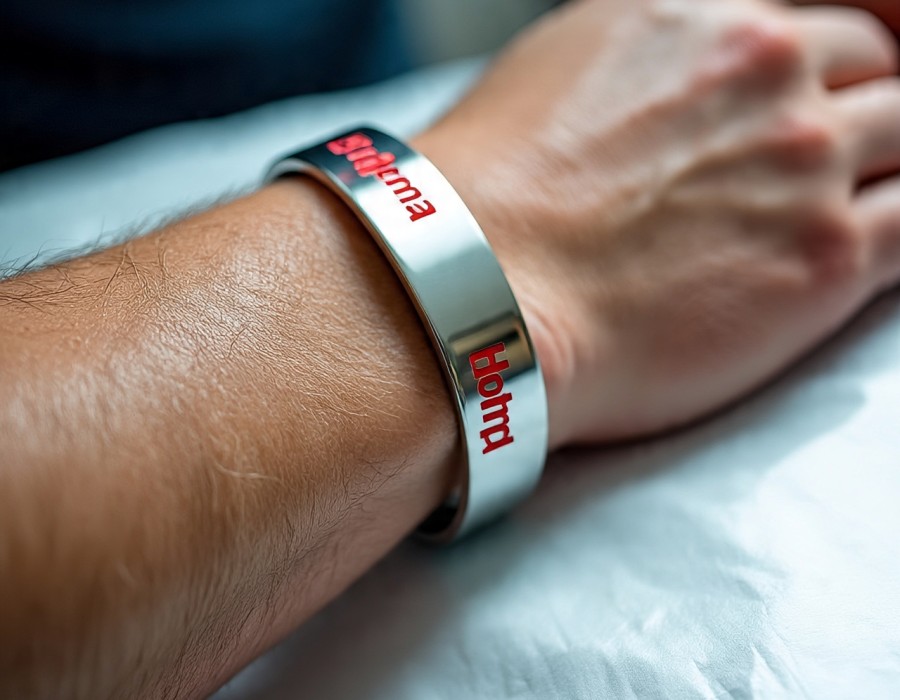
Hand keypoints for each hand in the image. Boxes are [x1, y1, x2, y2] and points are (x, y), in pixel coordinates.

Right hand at [416, 0, 899, 445]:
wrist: (477, 289)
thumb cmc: (490, 200)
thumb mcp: (562, 67)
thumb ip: (651, 52)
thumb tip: (677, 69)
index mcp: (705, 15)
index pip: (836, 7)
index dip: (853, 48)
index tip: (860, 73)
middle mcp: (766, 70)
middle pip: (879, 69)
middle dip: (866, 109)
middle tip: (834, 159)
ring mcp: (805, 161)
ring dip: (882, 172)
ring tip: (838, 213)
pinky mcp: (825, 259)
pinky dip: (898, 229)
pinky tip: (858, 254)